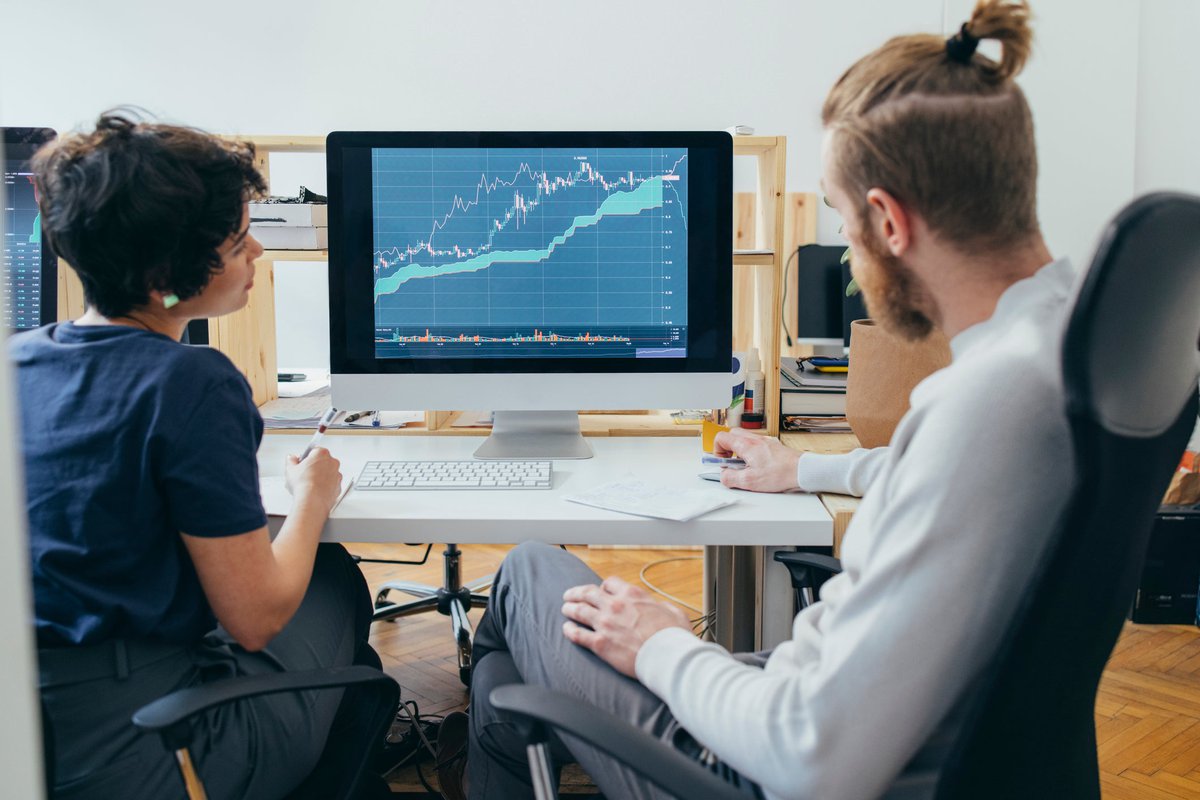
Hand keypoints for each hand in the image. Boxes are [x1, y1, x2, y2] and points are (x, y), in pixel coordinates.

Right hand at [284, 448, 342, 512]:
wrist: (312, 500)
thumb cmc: (304, 484)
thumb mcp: (290, 469)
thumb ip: (291, 460)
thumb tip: (291, 458)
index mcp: (322, 453)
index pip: (314, 450)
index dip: (306, 458)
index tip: (301, 463)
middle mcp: (332, 462)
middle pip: (322, 461)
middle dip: (314, 467)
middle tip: (303, 474)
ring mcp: (337, 475)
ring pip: (327, 473)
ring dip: (320, 477)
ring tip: (308, 484)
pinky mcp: (338, 487)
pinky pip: (331, 484)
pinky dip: (325, 486)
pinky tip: (315, 491)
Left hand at [561, 576, 690, 677]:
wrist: (667, 657)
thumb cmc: (674, 636)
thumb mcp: (673, 611)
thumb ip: (662, 606)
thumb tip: (660, 608)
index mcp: (631, 595)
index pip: (609, 582)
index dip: (603, 586)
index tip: (601, 590)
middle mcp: (614, 606)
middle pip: (588, 594)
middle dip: (576, 593)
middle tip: (569, 595)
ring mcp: (605, 624)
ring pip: (580, 611)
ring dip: (570, 608)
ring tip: (565, 609)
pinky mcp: (600, 644)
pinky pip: (578, 635)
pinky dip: (570, 631)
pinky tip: (566, 629)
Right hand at [713, 429, 800, 492]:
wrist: (802, 471)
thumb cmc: (780, 474)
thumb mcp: (749, 482)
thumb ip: (731, 478)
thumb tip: (723, 476)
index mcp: (746, 445)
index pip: (722, 437)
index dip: (717, 450)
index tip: (722, 462)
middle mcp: (755, 439)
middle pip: (733, 434)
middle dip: (727, 447)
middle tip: (731, 461)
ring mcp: (765, 441)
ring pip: (745, 438)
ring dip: (740, 449)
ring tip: (745, 465)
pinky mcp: (773, 445)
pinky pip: (757, 443)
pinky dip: (752, 451)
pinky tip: (758, 465)